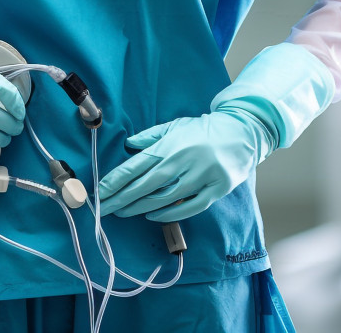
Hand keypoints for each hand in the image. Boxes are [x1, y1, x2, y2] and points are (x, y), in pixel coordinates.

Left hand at [96, 111, 270, 221]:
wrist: (241, 131)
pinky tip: (152, 215)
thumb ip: (152, 136)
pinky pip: (189, 207)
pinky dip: (169, 214)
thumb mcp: (175, 126)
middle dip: (121, 199)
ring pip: (165, 198)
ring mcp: (201, 176)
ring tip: (122, 213)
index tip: (99, 193)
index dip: (116, 181)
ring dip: (140, 208)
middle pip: (146, 185)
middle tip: (102, 210)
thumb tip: (129, 145)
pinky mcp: (216, 189)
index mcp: (170, 145)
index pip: (137, 166)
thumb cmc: (203, 130)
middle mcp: (183, 160)